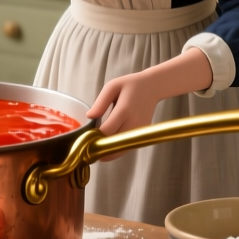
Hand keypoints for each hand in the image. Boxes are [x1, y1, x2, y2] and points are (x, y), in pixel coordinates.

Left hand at [85, 49, 213, 156]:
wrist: (152, 88)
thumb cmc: (130, 85)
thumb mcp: (112, 87)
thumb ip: (100, 103)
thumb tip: (89, 117)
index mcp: (124, 110)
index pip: (107, 131)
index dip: (94, 137)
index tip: (85, 137)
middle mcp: (133, 123)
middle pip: (114, 144)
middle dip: (100, 147)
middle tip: (89, 147)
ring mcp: (139, 131)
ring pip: (121, 150)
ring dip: (108, 153)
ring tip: (97, 150)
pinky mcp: (143, 134)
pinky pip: (128, 147)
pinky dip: (117, 150)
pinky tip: (108, 147)